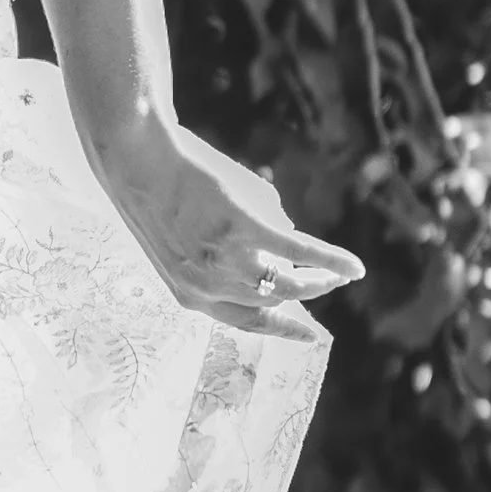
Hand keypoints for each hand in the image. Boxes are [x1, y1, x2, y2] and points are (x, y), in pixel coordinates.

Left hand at [96, 120, 362, 343]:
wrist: (134, 157)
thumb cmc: (156, 190)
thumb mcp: (184, 237)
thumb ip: (228, 251)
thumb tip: (282, 245)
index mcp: (190, 294)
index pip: (245, 323)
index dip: (281, 330)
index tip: (310, 335)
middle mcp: (209, 285)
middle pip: (273, 300)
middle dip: (306, 294)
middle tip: (328, 283)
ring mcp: (227, 257)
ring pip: (291, 282)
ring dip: (322, 279)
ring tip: (339, 273)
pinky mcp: (244, 225)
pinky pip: (300, 250)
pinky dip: (332, 260)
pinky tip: (356, 267)